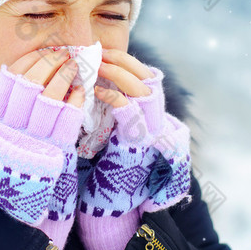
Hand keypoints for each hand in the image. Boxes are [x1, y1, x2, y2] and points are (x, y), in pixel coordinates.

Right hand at [0, 47, 85, 246]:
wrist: (11, 211)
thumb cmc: (5, 168)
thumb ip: (1, 109)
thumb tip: (16, 74)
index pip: (9, 80)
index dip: (27, 62)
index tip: (40, 52)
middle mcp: (11, 126)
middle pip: (31, 82)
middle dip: (49, 63)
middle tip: (63, 53)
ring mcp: (34, 137)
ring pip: (51, 95)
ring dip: (65, 75)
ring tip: (75, 64)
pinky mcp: (56, 150)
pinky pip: (69, 117)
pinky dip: (76, 98)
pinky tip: (81, 88)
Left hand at [93, 48, 191, 212]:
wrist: (113, 199)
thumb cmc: (106, 161)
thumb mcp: (111, 128)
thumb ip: (111, 106)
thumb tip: (94, 76)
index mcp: (150, 114)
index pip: (147, 76)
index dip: (128, 61)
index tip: (107, 50)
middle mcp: (155, 120)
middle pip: (148, 79)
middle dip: (123, 62)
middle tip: (98, 52)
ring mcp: (150, 131)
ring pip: (143, 90)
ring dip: (119, 74)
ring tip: (96, 65)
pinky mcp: (138, 142)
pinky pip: (129, 111)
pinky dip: (113, 97)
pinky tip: (96, 91)